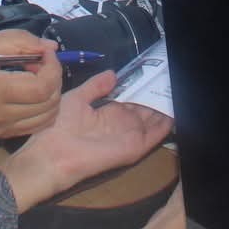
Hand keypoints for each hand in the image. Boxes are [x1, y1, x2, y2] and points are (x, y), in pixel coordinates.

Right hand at [0, 30, 62, 139]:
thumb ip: (19, 42)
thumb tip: (49, 48)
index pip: (41, 87)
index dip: (52, 67)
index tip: (44, 53)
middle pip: (49, 104)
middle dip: (54, 79)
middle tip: (40, 63)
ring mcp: (0, 130)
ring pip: (47, 118)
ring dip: (51, 95)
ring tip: (35, 77)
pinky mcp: (0, 136)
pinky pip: (35, 125)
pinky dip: (42, 108)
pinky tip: (29, 93)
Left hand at [2, 71, 172, 208]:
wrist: (53, 154)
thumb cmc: (60, 126)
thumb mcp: (77, 98)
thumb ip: (96, 86)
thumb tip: (114, 73)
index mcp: (107, 113)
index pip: (131, 101)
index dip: (142, 89)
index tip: (154, 76)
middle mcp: (120, 124)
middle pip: (144, 110)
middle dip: (156, 97)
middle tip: (169, 82)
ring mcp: (128, 136)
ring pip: (153, 121)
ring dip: (164, 108)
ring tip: (175, 91)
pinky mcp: (133, 148)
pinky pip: (155, 136)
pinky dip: (166, 124)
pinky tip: (174, 110)